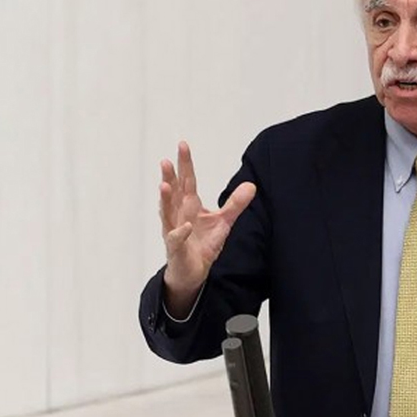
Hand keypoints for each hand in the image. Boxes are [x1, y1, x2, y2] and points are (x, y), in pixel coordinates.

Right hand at [159, 141, 255, 314]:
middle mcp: (179, 214)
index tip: (182, 145)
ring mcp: (175, 230)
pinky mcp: (176, 248)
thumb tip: (251, 185)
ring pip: (166, 212)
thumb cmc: (202, 244)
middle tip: (166, 160)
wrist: (192, 272)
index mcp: (190, 205)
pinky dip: (180, 233)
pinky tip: (186, 226)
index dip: (185, 163)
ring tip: (164, 185)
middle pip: (174, 192)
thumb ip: (235, 204)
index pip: (187, 180)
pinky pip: (176, 239)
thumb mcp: (223, 222)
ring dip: (165, 199)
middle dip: (170, 176)